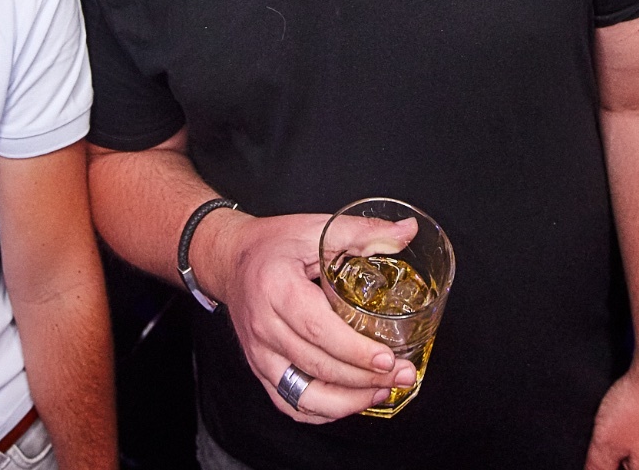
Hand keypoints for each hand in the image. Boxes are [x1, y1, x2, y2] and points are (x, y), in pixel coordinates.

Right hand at [194, 210, 418, 423]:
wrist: (231, 259)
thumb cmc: (273, 244)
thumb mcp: (316, 228)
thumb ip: (363, 232)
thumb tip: (407, 231)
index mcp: (277, 288)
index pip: (317, 329)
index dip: (355, 350)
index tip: (388, 358)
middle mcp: (264, 326)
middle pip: (317, 365)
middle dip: (365, 378)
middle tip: (405, 374)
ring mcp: (259, 353)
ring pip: (304, 395)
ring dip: (348, 401)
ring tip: (384, 390)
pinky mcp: (260, 368)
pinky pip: (290, 403)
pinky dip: (323, 411)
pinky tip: (352, 400)